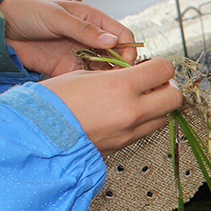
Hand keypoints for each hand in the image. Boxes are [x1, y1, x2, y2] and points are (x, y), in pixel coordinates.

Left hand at [0, 0, 135, 75]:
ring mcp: (80, 54)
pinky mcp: (67, 69)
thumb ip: (85, 30)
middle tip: (116, 79)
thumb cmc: (28, 12)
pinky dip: (90, 85)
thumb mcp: (57, 17)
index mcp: (93, 20)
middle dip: (120, 68)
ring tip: (103, 87)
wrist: (0, 28)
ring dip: (106, 78)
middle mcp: (90, 39)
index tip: (125, 62)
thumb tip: (113, 41)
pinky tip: (89, 89)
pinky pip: (85, 79)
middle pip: (116, 56)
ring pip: (103, 70)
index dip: (127, 49)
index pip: (122, 35)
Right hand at [41, 58, 182, 155]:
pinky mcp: (122, 146)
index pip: (164, 71)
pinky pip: (145, 131)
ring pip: (163, 117)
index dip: (162, 65)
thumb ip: (117, 75)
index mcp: (120, 86)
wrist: (36, 134)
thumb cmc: (52, 101)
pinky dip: (143, 121)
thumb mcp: (85, 75)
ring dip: (158, 106)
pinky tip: (126, 114)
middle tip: (155, 83)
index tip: (155, 65)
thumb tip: (135, 74)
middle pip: (174, 97)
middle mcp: (130, 111)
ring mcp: (128, 132)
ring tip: (140, 99)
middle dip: (168, 87)